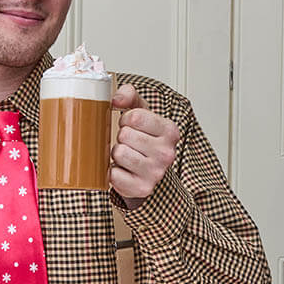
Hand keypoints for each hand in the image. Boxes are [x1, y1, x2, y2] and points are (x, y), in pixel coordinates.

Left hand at [110, 84, 179, 209]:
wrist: (149, 171)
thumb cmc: (144, 138)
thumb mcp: (140, 111)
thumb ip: (129, 95)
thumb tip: (116, 100)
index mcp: (170, 131)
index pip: (134, 117)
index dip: (125, 119)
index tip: (130, 125)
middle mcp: (167, 153)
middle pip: (125, 135)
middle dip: (121, 137)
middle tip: (129, 143)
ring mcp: (156, 173)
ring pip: (118, 153)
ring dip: (116, 154)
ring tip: (126, 155)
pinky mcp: (142, 188)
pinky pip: (113, 175)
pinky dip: (113, 172)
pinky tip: (123, 170)